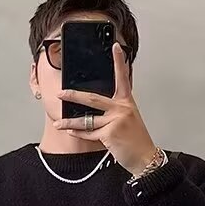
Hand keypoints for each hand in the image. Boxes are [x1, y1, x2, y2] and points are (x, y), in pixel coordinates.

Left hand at [54, 42, 157, 176]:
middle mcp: (121, 108)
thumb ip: (115, 111)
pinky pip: (89, 133)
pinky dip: (79, 133)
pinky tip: (71, 131)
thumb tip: (94, 109)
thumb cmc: (136, 140)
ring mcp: (115, 121)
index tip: (115, 47)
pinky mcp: (110, 134)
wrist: (145, 158)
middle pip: (92, 98)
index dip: (119, 61)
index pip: (123, 78)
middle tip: (61, 93)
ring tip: (59, 122)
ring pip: (86, 120)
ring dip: (70, 122)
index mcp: (127, 102)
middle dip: (73, 96)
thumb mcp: (129, 120)